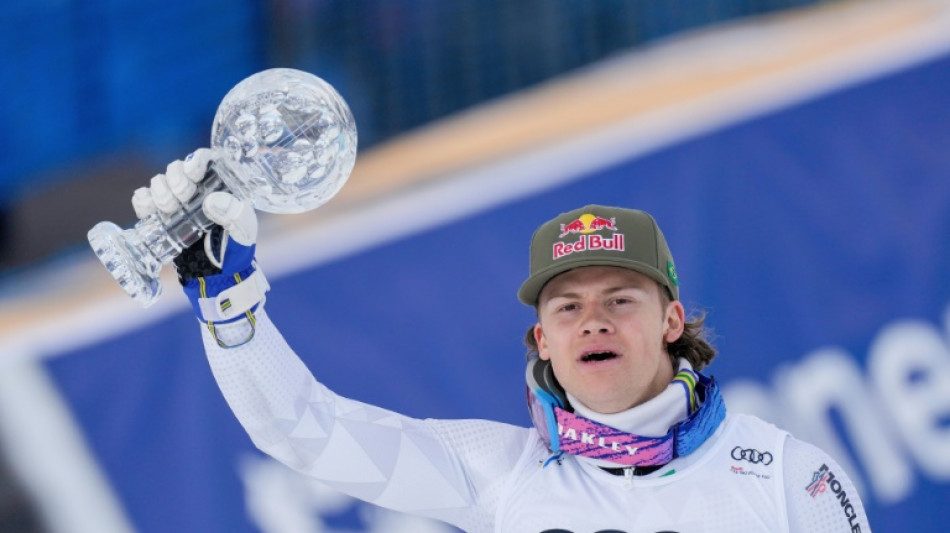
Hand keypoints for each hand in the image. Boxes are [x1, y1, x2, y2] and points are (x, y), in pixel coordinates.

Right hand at [131, 151, 268, 340]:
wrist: (217, 278)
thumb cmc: (236, 250)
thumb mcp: (244, 232)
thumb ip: (235, 215)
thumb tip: (212, 201)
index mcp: (220, 186)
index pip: (204, 160)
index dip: (195, 161)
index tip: (193, 174)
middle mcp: (196, 190)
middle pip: (177, 168)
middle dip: (175, 180)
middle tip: (181, 198)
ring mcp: (177, 203)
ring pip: (159, 182)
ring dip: (159, 191)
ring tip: (169, 210)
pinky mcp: (159, 218)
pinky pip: (143, 200)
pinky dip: (142, 201)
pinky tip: (150, 211)